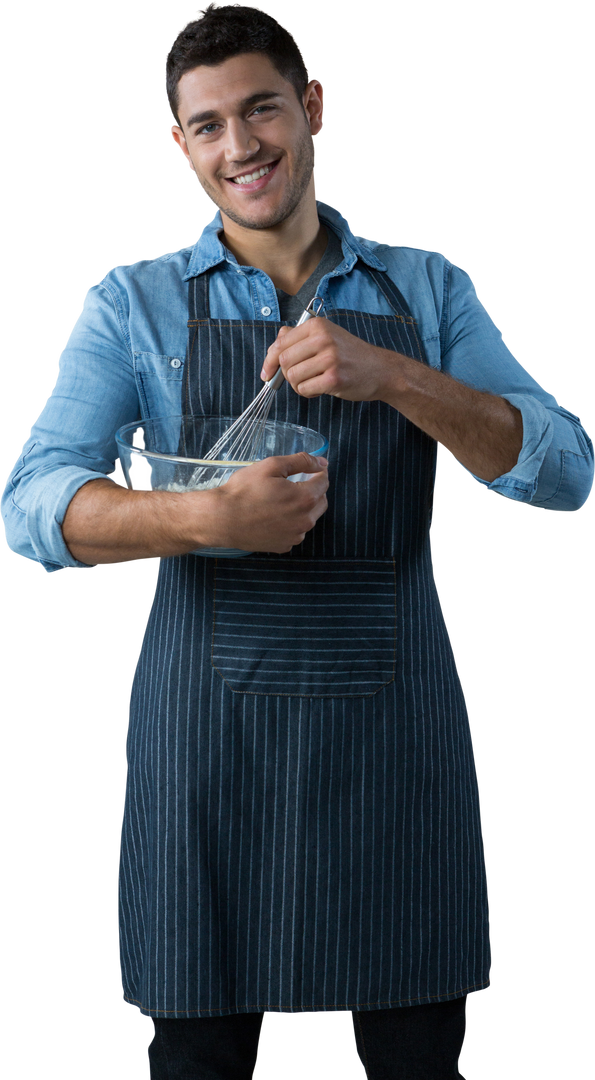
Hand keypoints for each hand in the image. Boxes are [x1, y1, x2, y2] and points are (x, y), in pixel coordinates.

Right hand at [214, 452, 328, 552]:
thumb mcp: (271, 466)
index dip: (317, 472)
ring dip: (303, 507)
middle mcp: (305, 521)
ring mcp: (295, 536)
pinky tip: (273, 516)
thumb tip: (322, 462)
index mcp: (305, 499)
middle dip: (313, 490)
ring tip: (280, 500)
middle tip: (294, 483)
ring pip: (309, 518)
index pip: (324, 482)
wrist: (222, 519)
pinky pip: (295, 531)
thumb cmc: (244, 491)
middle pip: (321, 501)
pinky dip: (291, 522)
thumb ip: (301, 461)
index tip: (308, 469)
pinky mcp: (284, 546)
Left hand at [260, 318, 395, 401]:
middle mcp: (322, 338)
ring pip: (293, 377)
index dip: (269, 361)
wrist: (380, 369)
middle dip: (286, 375)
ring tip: (313, 383)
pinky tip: (320, 389)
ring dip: (298, 386)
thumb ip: (299, 338)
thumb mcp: (326, 336)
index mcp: (317, 326)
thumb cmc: (350, 355)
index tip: (267, 373)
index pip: (280, 343)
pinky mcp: (334, 378)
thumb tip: (274, 346)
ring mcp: (329, 358)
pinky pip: (305, 389)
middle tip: (299, 378)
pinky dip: (308, 393)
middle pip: (284, 361)